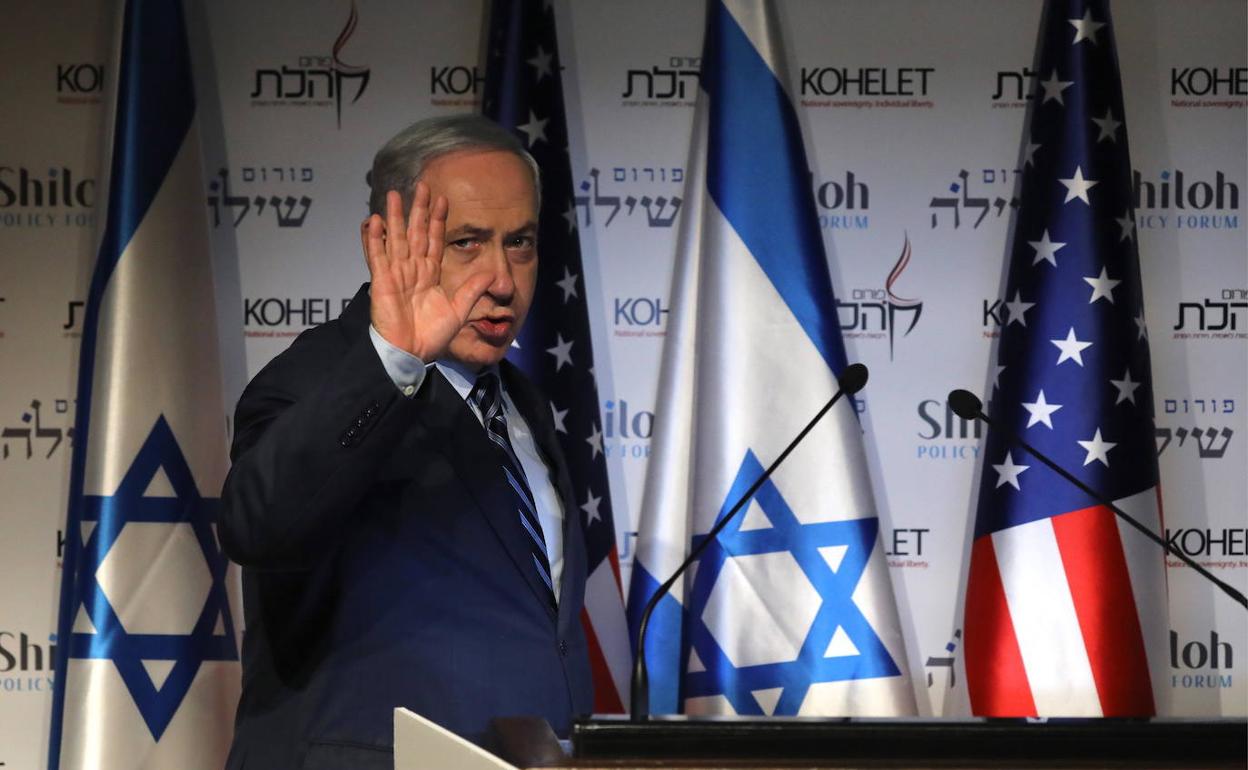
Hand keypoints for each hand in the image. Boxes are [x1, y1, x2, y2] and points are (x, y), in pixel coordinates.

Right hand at [362, 184, 492, 360]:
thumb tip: (492, 274)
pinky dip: (375, 239)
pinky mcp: (381, 282)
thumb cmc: (432, 336)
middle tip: (421, 186)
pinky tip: (373, 221)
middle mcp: (413, 270)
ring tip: (393, 195)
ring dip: (394, 217)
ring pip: (395, 239)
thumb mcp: (459, 311)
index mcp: (430, 275)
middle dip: (418, 210)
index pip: (435, 241)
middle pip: (416, 233)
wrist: (412, 353)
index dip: (439, 220)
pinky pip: (377, 257)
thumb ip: (472, 290)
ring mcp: (396, 274)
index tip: (443, 199)